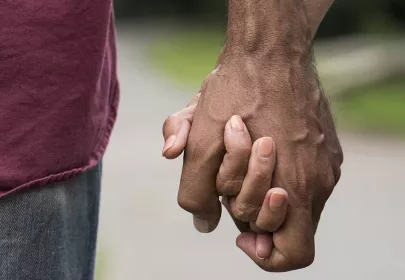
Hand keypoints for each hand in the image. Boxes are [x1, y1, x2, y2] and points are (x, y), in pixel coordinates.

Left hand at [163, 0, 342, 270]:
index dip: (264, 253)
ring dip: (257, 184)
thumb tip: (202, 224)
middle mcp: (317, 179)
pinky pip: (301, 175)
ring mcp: (325, 162)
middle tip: (231, 180)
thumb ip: (195, 191)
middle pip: (282, 224)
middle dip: (248, 208)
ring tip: (241, 147)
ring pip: (289, 198)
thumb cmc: (234, 93)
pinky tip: (258, 137)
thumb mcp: (200, 141)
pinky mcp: (326, 146)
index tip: (239, 231)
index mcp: (294, 187)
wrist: (268, 49)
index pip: (293, 252)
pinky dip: (276, 169)